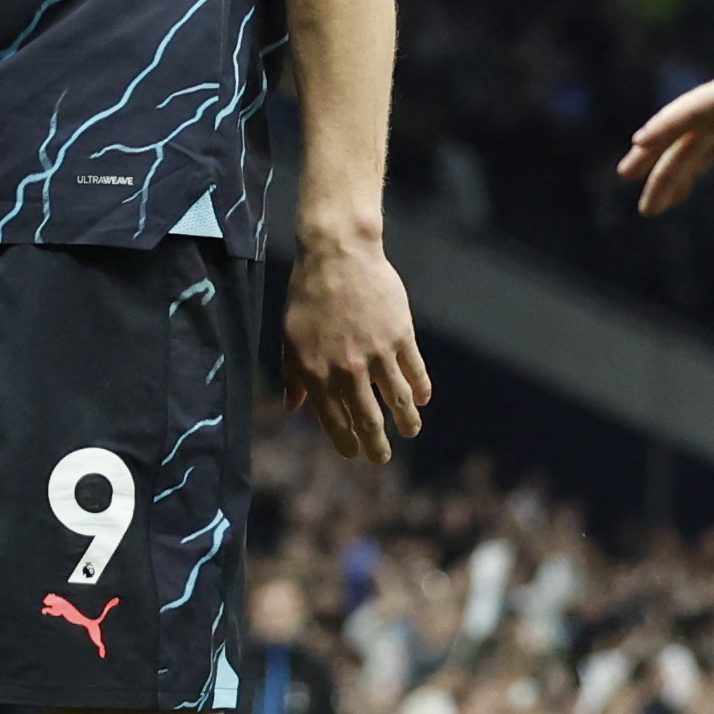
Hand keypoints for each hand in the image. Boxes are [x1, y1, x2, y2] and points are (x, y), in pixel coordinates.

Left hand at [281, 233, 435, 467]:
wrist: (337, 255)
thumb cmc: (308, 296)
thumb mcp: (290, 338)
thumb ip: (293, 376)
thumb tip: (292, 407)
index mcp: (316, 373)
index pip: (334, 421)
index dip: (346, 442)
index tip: (354, 454)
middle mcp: (347, 370)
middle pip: (368, 420)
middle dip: (377, 445)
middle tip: (382, 458)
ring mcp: (377, 354)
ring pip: (397, 400)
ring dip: (406, 421)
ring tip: (411, 431)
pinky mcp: (400, 336)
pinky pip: (415, 372)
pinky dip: (421, 389)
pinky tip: (422, 399)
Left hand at [621, 5, 713, 215]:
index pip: (705, 143)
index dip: (688, 171)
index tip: (672, 198)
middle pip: (686, 139)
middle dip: (665, 172)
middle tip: (646, 207)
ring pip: (681, 126)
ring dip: (654, 152)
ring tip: (625, 173)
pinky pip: (693, 109)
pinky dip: (666, 124)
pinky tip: (642, 139)